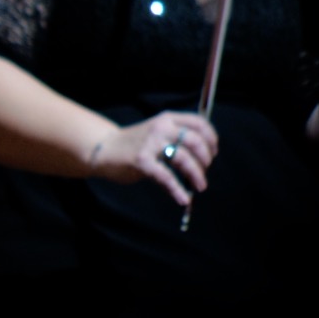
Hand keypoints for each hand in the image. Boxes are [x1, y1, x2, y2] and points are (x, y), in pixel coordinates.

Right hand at [89, 109, 218, 204]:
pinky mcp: (142, 161)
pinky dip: (177, 189)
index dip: (211, 139)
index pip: (199, 123)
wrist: (105, 148)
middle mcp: (161, 128)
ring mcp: (151, 144)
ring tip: (200, 186)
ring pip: (183, 159)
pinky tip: (183, 198)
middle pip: (195, 141)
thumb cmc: (136, 143)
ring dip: (196, 174)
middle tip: (205, 171)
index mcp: (168, 119)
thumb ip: (177, 138)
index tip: (213, 153)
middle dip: (205, 159)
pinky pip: (166, 177)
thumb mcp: (158, 132)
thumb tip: (203, 158)